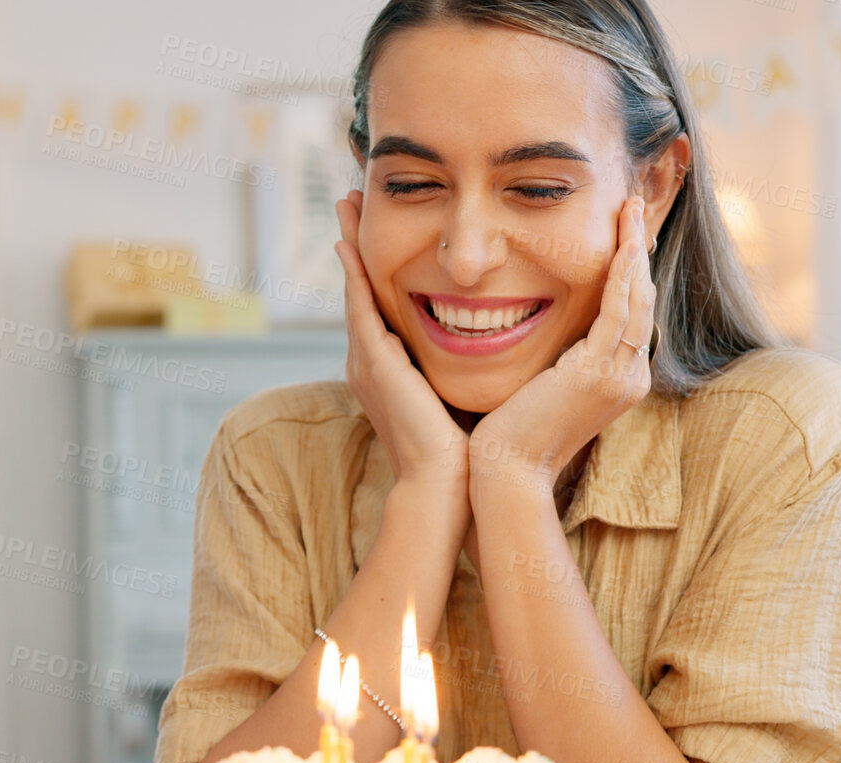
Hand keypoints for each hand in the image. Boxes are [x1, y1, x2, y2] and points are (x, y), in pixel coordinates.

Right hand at [333, 189, 469, 494]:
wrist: (446, 483)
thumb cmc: (462, 448)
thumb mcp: (459, 394)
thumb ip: (463, 366)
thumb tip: (495, 344)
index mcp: (389, 369)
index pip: (379, 304)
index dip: (374, 266)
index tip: (374, 231)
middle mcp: (370, 361)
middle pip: (359, 289)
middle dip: (354, 244)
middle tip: (348, 201)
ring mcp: (367, 362)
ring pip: (355, 290)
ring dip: (349, 246)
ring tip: (344, 206)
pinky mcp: (375, 363)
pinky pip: (360, 307)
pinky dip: (353, 273)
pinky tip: (349, 243)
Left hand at [468, 196, 653, 494]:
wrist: (507, 472)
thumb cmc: (512, 435)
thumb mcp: (544, 387)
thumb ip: (558, 360)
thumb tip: (550, 335)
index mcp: (618, 379)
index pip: (629, 313)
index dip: (629, 270)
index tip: (622, 234)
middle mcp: (629, 377)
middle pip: (642, 300)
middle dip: (638, 250)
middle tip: (633, 206)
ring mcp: (620, 376)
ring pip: (636, 300)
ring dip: (635, 250)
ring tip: (631, 208)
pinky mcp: (600, 373)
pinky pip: (619, 312)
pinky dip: (623, 276)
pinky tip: (625, 244)